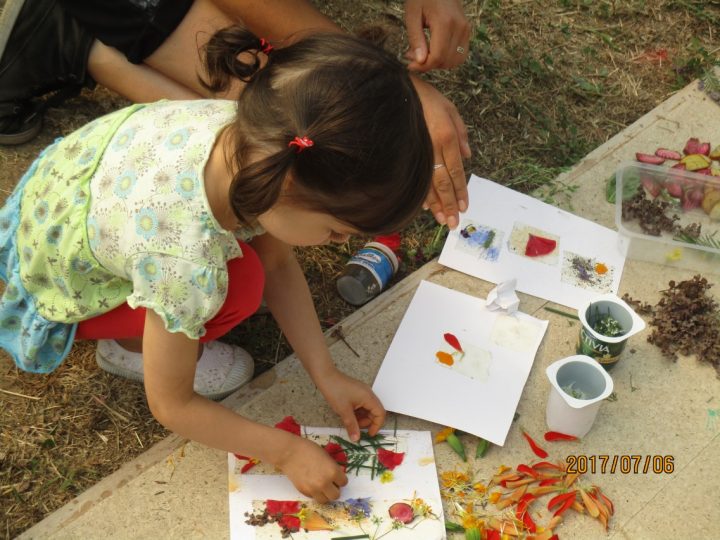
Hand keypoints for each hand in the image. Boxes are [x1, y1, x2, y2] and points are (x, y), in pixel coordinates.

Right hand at [277, 436, 347, 502]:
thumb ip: (333, 468)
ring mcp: (313, 489)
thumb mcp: (326, 456)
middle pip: (336, 495)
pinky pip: (313, 497)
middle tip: (330, 483)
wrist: (289, 452)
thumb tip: (337, 476)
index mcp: (333, 472)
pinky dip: (314, 493)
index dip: (340, 479)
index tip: (336, 476)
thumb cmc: (309, 449)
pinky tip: (311, 484)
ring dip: (325, 494)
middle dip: (334, 489)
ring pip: (325, 500)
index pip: (344, 482)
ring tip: (321, 487)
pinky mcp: (304, 492)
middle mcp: (325, 483)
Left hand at [315, 367, 385, 441]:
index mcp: (369, 397)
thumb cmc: (335, 392)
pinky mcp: (357, 392)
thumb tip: (356, 439)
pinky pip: (362, 404)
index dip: (377, 425)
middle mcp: (369, 394)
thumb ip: (352, 425)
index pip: (380, 413)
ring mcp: (363, 392)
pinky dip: (358, 412)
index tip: (369, 434)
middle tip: (356, 428)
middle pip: (375, 411)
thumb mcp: (344, 411)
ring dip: (362, 417)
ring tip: (350, 422)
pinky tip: (348, 415)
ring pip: (368, 408)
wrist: (325, 376)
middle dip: (368, 422)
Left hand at [404, 0, 470, 70]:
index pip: (438, 56)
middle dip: (428, 65)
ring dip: (438, 64)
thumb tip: (420, 61)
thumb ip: (416, 39)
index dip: (423, 66)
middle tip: (414, 57)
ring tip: (424, 54)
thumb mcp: (412, 15)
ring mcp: (465, 30)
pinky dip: (447, 59)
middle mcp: (459, 28)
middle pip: (446, 61)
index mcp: (445, 23)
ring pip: (455, 61)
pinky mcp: (467, 31)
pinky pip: (460, 54)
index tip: (410, 65)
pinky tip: (434, 52)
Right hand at [411, 76, 470, 228]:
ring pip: (428, 184)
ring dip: (436, 205)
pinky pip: (413, 177)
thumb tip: (468, 156)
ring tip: (441, 220)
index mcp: (447, 137)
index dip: (461, 192)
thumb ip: (461, 133)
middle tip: (453, 224)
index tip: (464, 208)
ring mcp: (417, 151)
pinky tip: (424, 206)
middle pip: (443, 183)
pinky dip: (419, 193)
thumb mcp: (450, 108)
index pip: (456, 171)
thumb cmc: (424, 96)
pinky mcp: (405, 152)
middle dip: (450, 205)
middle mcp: (434, 147)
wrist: (395, 89)